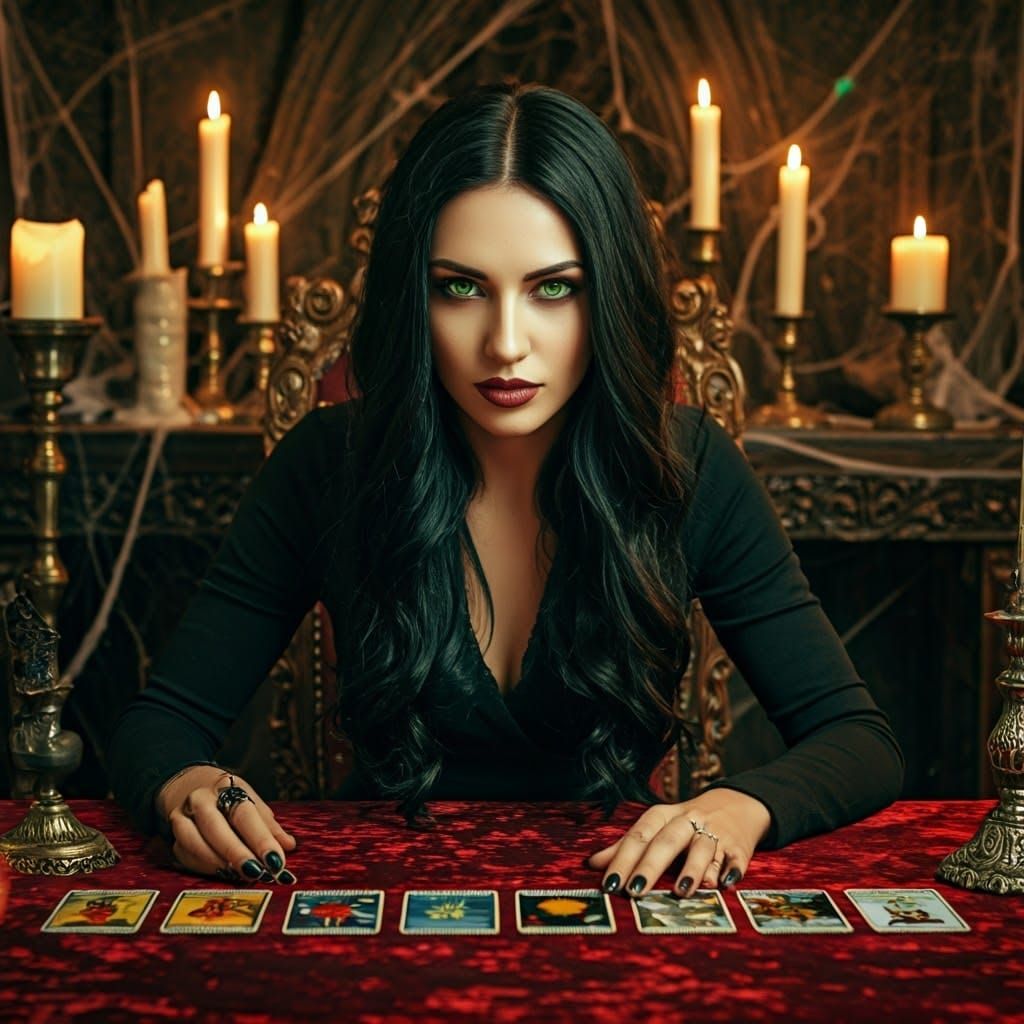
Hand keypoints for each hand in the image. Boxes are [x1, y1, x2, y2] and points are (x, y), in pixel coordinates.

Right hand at [156, 766, 297, 883]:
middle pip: (215, 828)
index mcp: (225, 787)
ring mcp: (181, 816)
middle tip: (258, 873)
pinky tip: (222, 874)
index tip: (276, 861)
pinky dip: (204, 867)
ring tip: (241, 876)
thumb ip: (268, 825)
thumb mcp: (250, 801)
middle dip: (237, 853)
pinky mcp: (171, 836)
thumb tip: (289, 845)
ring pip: (194, 842)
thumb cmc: (228, 798)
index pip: (244, 813)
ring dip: (218, 863)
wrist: (188, 785)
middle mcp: (200, 799)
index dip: (260, 839)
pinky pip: (185, 855)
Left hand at [586, 788, 771, 897]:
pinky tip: (724, 885)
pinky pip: (734, 858)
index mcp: (663, 816)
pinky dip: (729, 871)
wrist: (737, 805)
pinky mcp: (739, 847)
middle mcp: (688, 821)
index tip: (609, 884)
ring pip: (703, 847)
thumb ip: (627, 846)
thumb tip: (592, 865)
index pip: (639, 835)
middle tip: (635, 890)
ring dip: (692, 868)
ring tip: (681, 892)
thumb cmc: (687, 823)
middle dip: (651, 865)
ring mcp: (715, 832)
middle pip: (667, 840)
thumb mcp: (657, 827)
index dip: (623, 859)